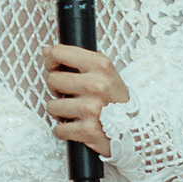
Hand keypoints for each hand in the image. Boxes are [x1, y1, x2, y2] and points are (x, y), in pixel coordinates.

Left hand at [43, 44, 128, 158]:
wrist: (136, 127)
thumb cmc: (114, 98)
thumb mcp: (104, 71)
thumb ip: (76, 59)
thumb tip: (45, 50)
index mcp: (100, 65)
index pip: (58, 53)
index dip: (51, 62)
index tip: (54, 68)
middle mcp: (96, 85)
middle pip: (52, 80)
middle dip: (56, 89)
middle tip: (70, 95)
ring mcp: (91, 108)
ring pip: (51, 106)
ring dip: (59, 112)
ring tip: (74, 112)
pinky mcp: (87, 130)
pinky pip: (58, 129)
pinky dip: (63, 131)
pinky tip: (76, 127)